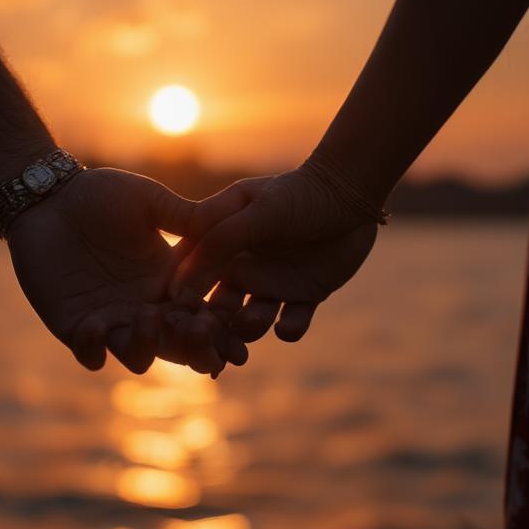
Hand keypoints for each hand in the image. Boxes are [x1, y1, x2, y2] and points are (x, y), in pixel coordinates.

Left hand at [7, 167, 247, 374]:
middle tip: (200, 334)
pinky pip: (90, 354)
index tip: (241, 335)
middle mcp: (145, 309)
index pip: (204, 315)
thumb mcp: (151, 202)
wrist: (49, 196)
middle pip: (179, 345)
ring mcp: (111, 321)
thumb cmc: (100, 194)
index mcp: (169, 282)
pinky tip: (95, 323)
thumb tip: (233, 225)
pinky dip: (94, 348)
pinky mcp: (75, 327)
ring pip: (139, 355)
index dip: (223, 329)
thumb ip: (187, 219)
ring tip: (147, 317)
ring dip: (148, 346)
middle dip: (195, 348)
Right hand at [171, 167, 378, 342]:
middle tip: (215, 336)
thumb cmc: (296, 193)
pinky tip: (287, 326)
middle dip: (215, 325)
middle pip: (216, 308)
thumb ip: (217, 243)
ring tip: (256, 319)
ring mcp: (272, 284)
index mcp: (219, 245)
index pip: (190, 278)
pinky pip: (291, 324)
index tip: (178, 314)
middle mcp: (241, 268)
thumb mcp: (252, 212)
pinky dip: (288, 329)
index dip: (182, 299)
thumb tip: (180, 286)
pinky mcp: (303, 296)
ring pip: (250, 321)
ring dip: (250, 327)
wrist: (349, 192)